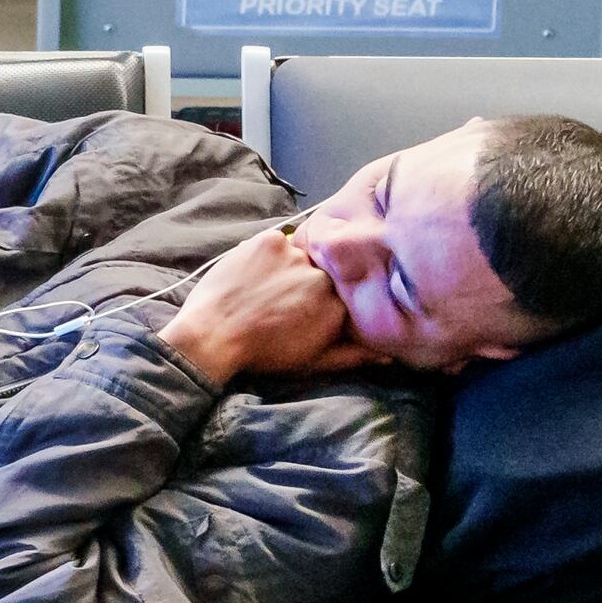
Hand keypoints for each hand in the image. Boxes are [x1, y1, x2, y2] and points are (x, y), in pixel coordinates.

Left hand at [160, 226, 377, 384]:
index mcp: (336, 306)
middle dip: (311, 282)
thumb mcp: (312, 362)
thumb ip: (353, 356)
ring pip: (303, 254)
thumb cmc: (264, 354)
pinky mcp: (269, 240)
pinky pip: (279, 240)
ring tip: (267, 285)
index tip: (311, 308)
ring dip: (291, 266)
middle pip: (326, 271)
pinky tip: (255, 272)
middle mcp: (321, 277)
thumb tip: (388, 355)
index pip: (346, 292)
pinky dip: (270, 253)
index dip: (329, 299)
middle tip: (285, 298)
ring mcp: (295, 255)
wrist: (213, 336)